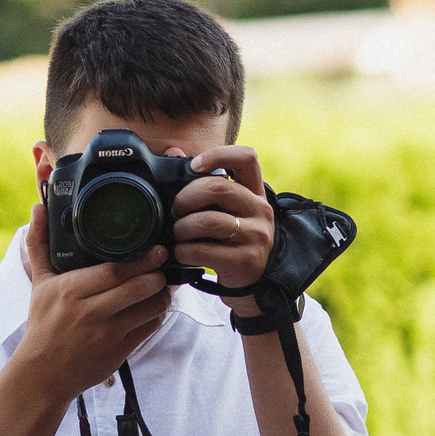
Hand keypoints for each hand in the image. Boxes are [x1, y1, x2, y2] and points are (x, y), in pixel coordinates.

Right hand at [4, 202, 174, 405]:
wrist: (43, 374)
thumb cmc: (42, 324)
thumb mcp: (39, 284)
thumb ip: (40, 244)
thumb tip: (37, 209)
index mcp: (70, 291)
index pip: (113, 271)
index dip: (140, 259)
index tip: (156, 248)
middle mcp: (90, 312)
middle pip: (136, 287)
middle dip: (158, 272)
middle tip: (165, 260)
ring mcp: (107, 334)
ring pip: (150, 307)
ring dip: (164, 293)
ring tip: (164, 281)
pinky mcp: (120, 351)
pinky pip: (150, 327)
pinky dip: (159, 313)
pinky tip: (157, 303)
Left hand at [168, 144, 274, 306]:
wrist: (251, 283)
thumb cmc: (230, 240)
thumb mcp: (224, 210)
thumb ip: (202, 182)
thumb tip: (173, 151)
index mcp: (255, 192)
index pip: (247, 157)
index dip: (218, 154)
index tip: (194, 166)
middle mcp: (261, 210)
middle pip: (218, 188)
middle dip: (186, 198)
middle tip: (176, 211)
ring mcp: (256, 236)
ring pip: (208, 221)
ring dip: (182, 228)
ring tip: (178, 234)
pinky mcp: (245, 261)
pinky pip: (203, 250)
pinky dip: (184, 251)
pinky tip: (183, 253)